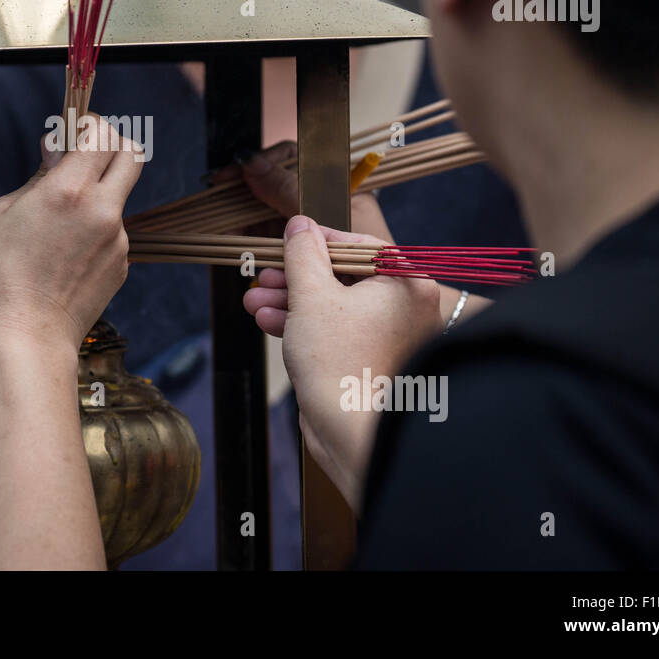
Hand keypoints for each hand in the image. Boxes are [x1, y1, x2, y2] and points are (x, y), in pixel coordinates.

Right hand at [0, 115, 142, 366]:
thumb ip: (40, 175)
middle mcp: (103, 210)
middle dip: (111, 145)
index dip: (89, 124)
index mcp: (70, 190)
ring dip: (98, 192)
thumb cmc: (3, 273)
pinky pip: (113, 231)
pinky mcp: (122, 263)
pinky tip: (66, 253)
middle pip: (132, 153)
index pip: (101, 133)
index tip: (74, 130)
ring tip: (60, 223)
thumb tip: (57, 148)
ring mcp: (118, 239)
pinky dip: (95, 229)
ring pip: (119, 196)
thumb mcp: (6, 212)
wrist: (28, 335)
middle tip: (85, 156)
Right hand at [243, 215, 442, 511]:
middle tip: (263, 274)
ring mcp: (387, 335)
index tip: (288, 239)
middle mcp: (404, 306)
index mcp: (405, 283)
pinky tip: (268, 321)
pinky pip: (334, 330)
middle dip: (294, 277)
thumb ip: (303, 254)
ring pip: (333, 305)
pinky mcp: (368, 359)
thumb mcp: (311, 296)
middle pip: (341, 276)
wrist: (351, 434)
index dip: (318, 240)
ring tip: (253, 301)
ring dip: (290, 301)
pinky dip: (303, 325)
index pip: (360, 246)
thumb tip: (299, 224)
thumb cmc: (340, 362)